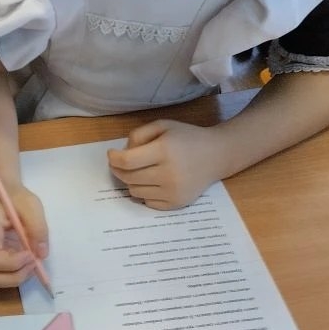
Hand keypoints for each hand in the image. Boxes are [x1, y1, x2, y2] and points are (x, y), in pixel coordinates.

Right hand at [0, 186, 47, 288]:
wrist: (1, 194)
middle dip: (14, 277)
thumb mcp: (31, 205)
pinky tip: (23, 262)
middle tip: (33, 264)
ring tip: (30, 264)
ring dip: (13, 279)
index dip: (13, 264)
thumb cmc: (15, 198)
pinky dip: (11, 276)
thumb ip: (38, 228)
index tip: (32, 255)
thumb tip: (41, 254)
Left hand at [107, 120, 226, 209]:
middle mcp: (168, 174)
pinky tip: (153, 182)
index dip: (113, 159)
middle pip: (128, 177)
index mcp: (164, 151)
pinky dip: (144, 192)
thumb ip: (139, 135)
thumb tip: (120, 155)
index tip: (111, 155)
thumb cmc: (186, 138)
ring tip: (141, 170)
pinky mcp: (176, 203)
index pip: (127, 161)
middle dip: (119, 170)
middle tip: (121, 163)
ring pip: (134, 191)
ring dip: (131, 181)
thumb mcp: (162, 126)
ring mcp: (173, 191)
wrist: (217, 155)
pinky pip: (147, 201)